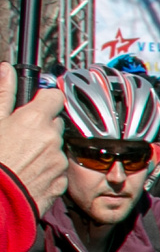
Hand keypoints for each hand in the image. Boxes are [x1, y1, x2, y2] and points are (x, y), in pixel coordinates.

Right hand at [0, 66, 66, 211]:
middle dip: (42, 127)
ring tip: (21, 159)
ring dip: (45, 150)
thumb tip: (7, 69)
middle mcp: (52, 138)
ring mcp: (59, 161)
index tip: (35, 106)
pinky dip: (47, 170)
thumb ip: (4, 95)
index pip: (54, 97)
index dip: (44, 100)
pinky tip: (28, 174)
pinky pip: (58, 170)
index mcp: (35, 120)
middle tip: (21, 137)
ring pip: (56, 148)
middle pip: (55, 124)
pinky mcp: (62, 182)